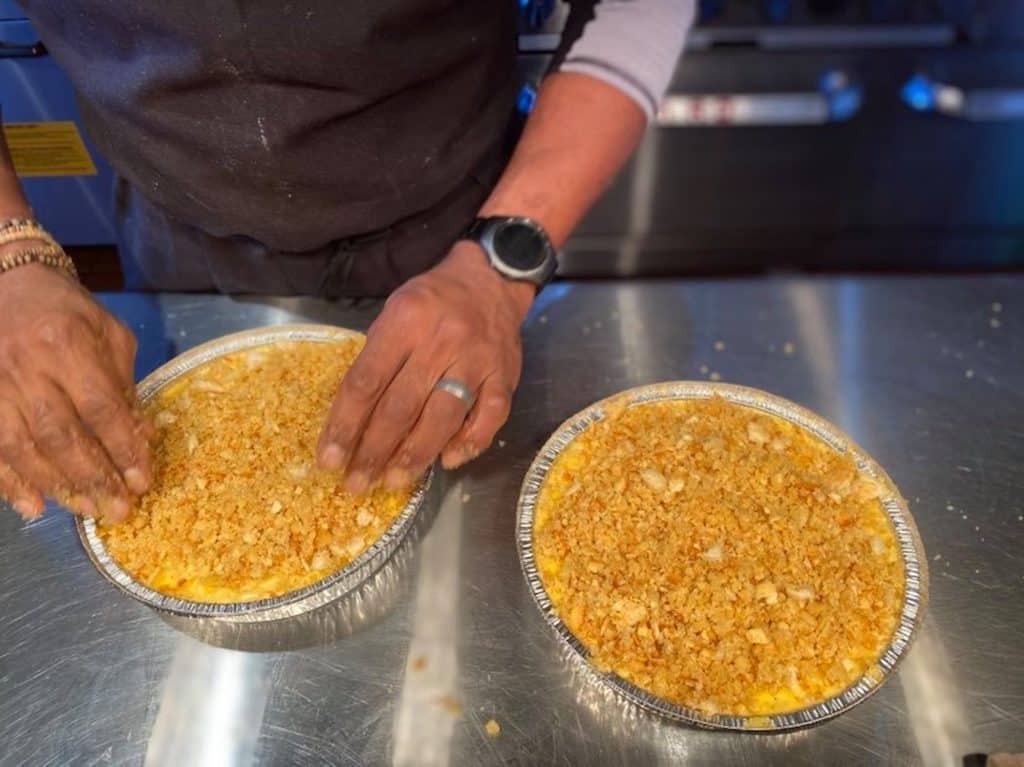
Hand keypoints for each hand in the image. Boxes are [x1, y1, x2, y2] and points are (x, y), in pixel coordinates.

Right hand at [0, 262, 151, 521]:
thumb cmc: (65, 309)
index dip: (122, 448)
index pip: (100, 408)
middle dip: (93, 477)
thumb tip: (137, 437)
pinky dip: (9, 481)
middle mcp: (24, 365)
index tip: (142, 480)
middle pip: (60, 434)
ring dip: (55, 485)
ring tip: (85, 510)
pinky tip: (31, 505)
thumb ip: (121, 382)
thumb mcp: (107, 332)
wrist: (4, 282)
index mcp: (66, 343)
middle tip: (117, 510)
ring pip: (21, 447)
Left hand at [316, 241, 532, 492]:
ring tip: (393, 481)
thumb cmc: (433, 299)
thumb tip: (355, 419)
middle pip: (400, 407)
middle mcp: (440, 341)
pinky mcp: (505, 375)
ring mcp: (476, 360)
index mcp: (404, 321)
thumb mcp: (394, 312)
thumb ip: (377, 359)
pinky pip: (490, 416)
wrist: (491, 280)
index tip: (329, 460)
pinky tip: (448, 461)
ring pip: (442, 418)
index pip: (366, 383)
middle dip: (374, 452)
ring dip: (415, 455)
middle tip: (356, 484)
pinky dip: (469, 443)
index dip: (344, 426)